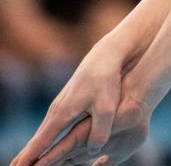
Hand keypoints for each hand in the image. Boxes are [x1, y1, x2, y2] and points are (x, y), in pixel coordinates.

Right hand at [12, 39, 131, 165]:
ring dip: (32, 149)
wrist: (105, 56)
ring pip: (43, 132)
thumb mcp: (107, 108)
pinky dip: (42, 139)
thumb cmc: (107, 81)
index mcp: (62, 114)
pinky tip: (41, 145)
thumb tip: (92, 151)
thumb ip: (99, 132)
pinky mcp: (67, 103)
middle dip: (25, 156)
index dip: (30, 158)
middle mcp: (56, 111)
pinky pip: (51, 126)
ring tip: (23, 164)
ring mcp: (60, 106)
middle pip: (37, 139)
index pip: (41, 142)